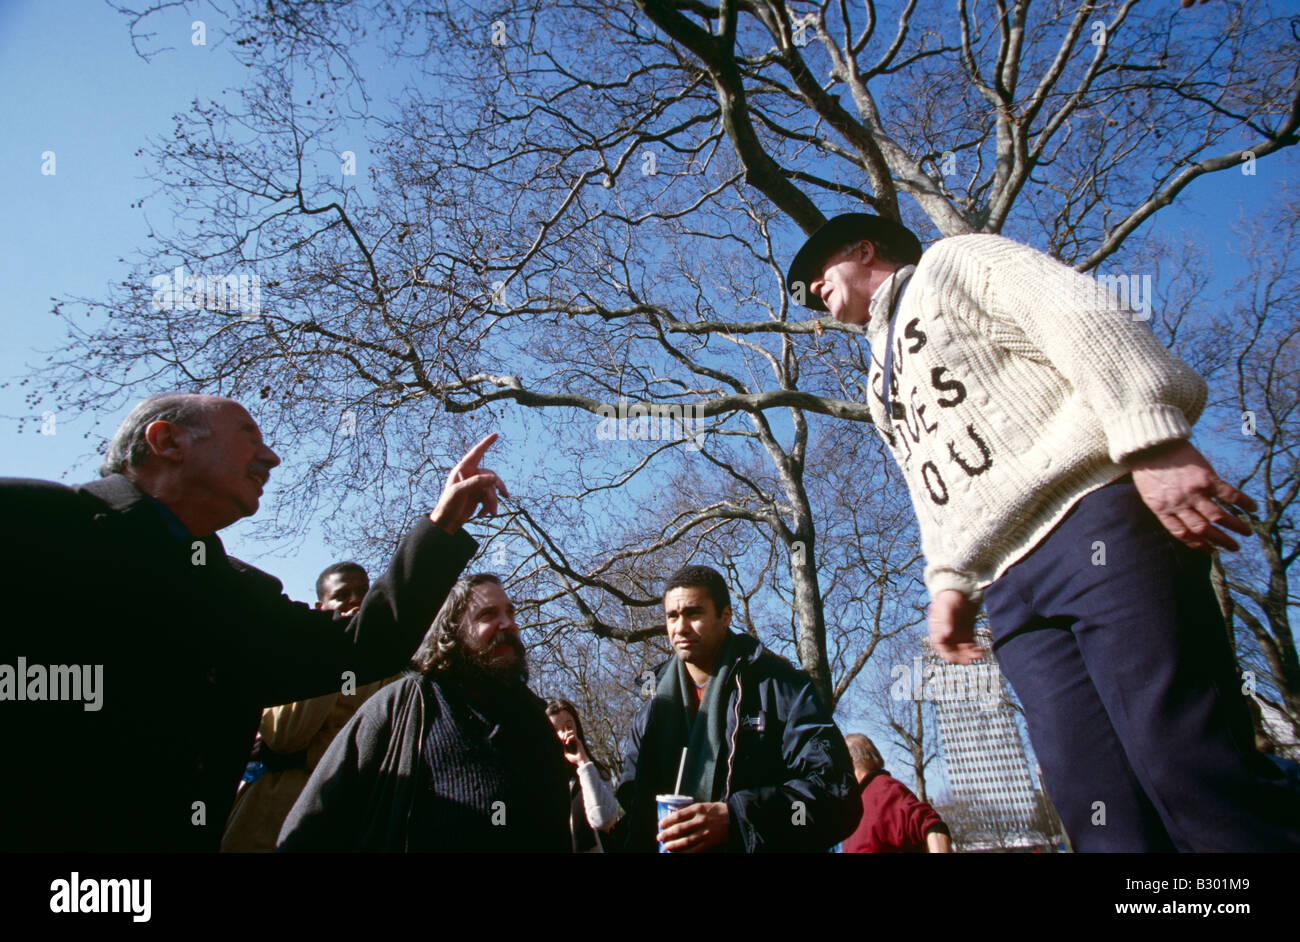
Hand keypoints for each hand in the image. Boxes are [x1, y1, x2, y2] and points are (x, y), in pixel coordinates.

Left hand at [429, 434, 509, 532]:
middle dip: (496, 488)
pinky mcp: (477, 496)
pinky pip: (489, 498)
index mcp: (462, 470)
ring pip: (491, 489)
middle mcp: (469, 475)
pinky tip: (482, 515)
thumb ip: (476, 483)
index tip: (495, 435)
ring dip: (492, 502)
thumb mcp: (460, 492)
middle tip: (505, 495)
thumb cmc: (448, 505)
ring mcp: (474, 486)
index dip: (486, 444)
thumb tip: (494, 478)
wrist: (446, 523)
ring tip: (491, 514)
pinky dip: (488, 507)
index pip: (476, 453)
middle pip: (490, 476)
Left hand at [560, 731, 588, 766]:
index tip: (561, 739)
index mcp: (572, 744)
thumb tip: (563, 745)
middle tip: (562, 739)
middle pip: (570, 733)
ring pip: (572, 733)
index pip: (568, 737)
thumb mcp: (567, 755)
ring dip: (566, 735)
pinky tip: (566, 743)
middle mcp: (575, 742)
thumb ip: (565, 749)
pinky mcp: (578, 742)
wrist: (580, 761)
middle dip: (565, 734)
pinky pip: (573, 736)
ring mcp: (577, 741)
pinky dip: (568, 738)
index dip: (564, 735)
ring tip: (564, 740)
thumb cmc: (575, 760)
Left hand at [658, 801, 728, 852]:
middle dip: (667, 834)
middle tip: (659, 837)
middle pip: (680, 829)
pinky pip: (695, 850)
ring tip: (666, 846)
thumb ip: (691, 811)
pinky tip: (677, 854)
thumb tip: (674, 818)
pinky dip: (685, 853)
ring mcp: (705, 832)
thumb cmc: (716, 811)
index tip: (660, 824)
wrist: (734, 818)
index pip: (678, 815)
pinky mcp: (709, 842)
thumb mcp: (703, 805)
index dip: (667, 821)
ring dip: (674, 844)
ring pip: (686, 841)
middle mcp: (700, 821)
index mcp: (698, 809)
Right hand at [928, 589, 983, 663]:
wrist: (958, 594)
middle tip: (969, 660)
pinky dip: (976, 651)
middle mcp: (947, 638)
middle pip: (953, 653)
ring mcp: (957, 638)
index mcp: (937, 633)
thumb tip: (946, 634)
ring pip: (963, 652)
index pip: (940, 647)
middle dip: (961, 658)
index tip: (954, 658)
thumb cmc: (948, 600)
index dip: (946, 654)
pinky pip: (971, 648)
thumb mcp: (945, 609)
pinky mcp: (967, 637)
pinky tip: (981, 651)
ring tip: (979, 655)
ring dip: (970, 656)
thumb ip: (945, 621)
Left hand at [1126, 439, 1255, 552]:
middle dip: (1221, 541)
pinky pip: (1229, 494)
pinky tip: (1253, 508)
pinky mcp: (1206, 477)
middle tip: (1234, 547)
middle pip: (1203, 529)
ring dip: (1236, 527)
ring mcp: (1194, 491)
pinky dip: (1243, 502)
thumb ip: (1165, 507)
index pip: (1182, 534)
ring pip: (1218, 517)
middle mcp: (1179, 504)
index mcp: (1162, 510)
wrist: (1151, 444)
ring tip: (1247, 532)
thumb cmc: (1148, 469)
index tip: (1211, 550)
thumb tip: (1183, 520)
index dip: (1199, 545)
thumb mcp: (1150, 494)